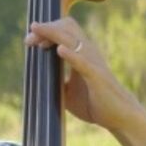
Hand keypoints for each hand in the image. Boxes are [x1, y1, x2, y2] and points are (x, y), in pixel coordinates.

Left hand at [25, 18, 145, 136]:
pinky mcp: (97, 76)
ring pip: (73, 40)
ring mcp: (93, 62)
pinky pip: (83, 62)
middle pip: (67, 28)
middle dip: (46, 30)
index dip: (45, 32)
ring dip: (54, 36)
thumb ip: (55, 82)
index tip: (29, 41)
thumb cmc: (93, 103)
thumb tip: (37, 81)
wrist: (117, 116)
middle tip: (28, 39)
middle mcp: (88, 53)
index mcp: (81, 54)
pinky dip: (71, 55)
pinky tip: (60, 50)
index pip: (63, 32)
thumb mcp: (67, 92)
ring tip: (38, 39)